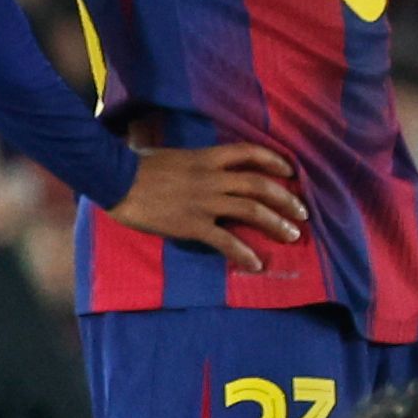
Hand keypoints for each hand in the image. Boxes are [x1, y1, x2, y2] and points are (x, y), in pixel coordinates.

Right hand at [108, 143, 305, 272]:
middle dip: (286, 198)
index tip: (289, 170)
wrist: (115, 180)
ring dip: (276, 223)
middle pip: (259, 185)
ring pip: (251, 210)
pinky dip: (244, 253)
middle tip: (302, 212)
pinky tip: (256, 264)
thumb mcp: (167, 154)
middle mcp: (211, 178)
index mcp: (205, 157)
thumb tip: (188, 160)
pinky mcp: (192, 225)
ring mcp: (204, 202)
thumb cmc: (134, 165)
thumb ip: (187, 159)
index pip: (248, 153)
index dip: (273, 160)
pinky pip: (225, 240)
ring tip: (292, 235)